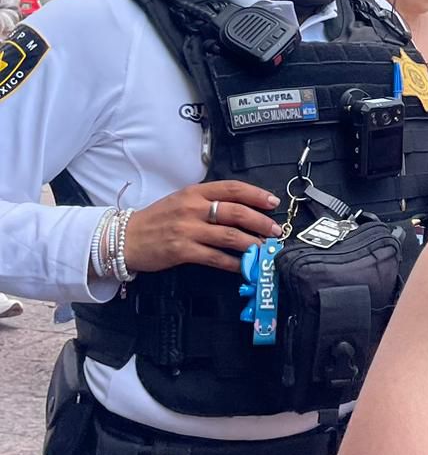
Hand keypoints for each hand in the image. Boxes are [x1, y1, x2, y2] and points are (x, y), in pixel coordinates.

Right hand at [121, 181, 282, 274]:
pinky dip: (234, 262)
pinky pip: (215, 257)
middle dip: (261, 222)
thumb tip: (242, 209)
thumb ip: (208, 201)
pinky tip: (244, 266)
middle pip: (236, 212)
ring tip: (265, 249)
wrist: (124, 238)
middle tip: (275, 230)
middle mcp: (192, 208)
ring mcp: (187, 229)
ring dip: (252, 243)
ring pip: (229, 236)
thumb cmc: (156, 220)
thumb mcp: (181, 201)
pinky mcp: (181, 250)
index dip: (256, 195)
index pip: (232, 188)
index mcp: (194, 192)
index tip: (272, 202)